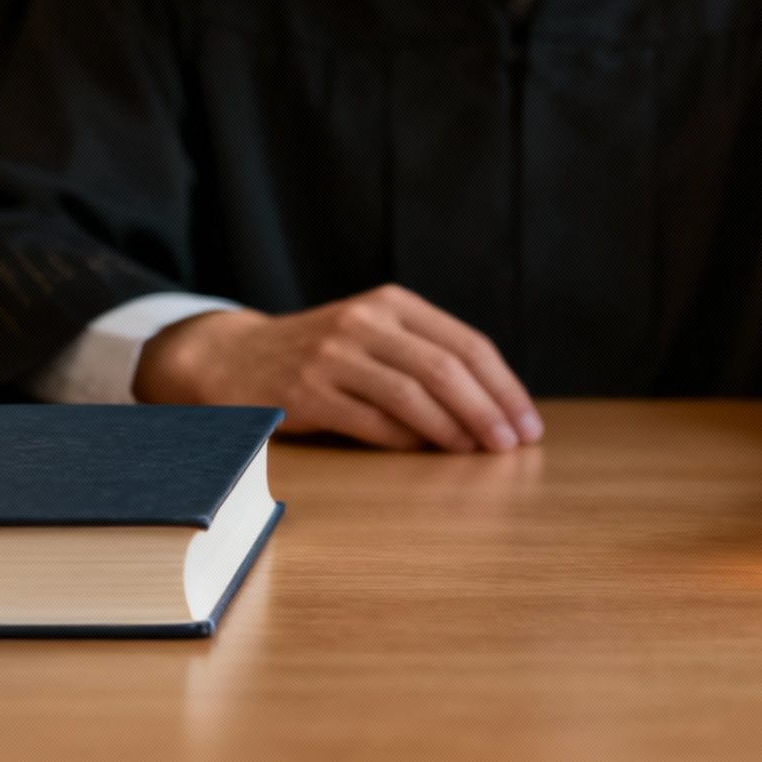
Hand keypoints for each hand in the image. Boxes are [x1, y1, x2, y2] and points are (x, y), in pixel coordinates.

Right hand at [133, 284, 541, 451]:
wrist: (233, 358)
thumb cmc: (321, 355)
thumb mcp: (374, 336)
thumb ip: (426, 359)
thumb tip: (497, 411)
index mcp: (392, 303)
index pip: (466, 343)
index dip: (504, 386)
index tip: (528, 424)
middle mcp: (364, 321)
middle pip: (444, 367)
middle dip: (488, 410)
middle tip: (513, 446)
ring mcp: (331, 355)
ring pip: (410, 394)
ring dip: (452, 430)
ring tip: (480, 454)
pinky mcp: (305, 392)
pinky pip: (368, 421)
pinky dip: (404, 442)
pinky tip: (426, 458)